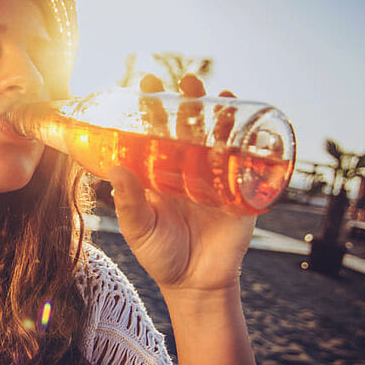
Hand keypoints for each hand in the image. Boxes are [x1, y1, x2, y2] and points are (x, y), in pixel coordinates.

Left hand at [109, 73, 255, 293]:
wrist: (196, 284)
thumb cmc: (162, 256)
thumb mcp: (139, 229)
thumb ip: (129, 202)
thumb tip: (114, 169)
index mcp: (160, 172)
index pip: (156, 131)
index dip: (152, 107)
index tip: (145, 84)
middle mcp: (188, 169)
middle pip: (191, 126)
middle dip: (190, 101)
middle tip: (185, 80)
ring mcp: (216, 178)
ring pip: (220, 138)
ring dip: (221, 114)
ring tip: (218, 94)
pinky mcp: (240, 194)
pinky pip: (247, 164)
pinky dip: (250, 143)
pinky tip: (250, 126)